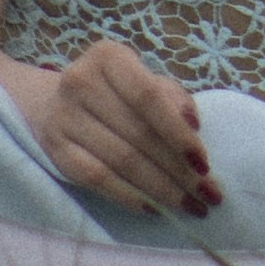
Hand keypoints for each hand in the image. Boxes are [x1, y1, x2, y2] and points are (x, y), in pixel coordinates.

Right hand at [15, 37, 217, 219]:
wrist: (56, 104)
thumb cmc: (116, 94)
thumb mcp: (147, 82)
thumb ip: (173, 98)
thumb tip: (192, 123)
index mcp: (108, 57)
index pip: (148, 97)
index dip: (178, 133)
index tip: (205, 165)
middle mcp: (79, 81)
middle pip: (138, 134)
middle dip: (179, 170)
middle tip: (209, 196)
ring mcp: (63, 116)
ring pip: (121, 161)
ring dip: (161, 189)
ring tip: (191, 205)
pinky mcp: (55, 149)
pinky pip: (96, 179)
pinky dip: (128, 196)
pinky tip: (154, 208)